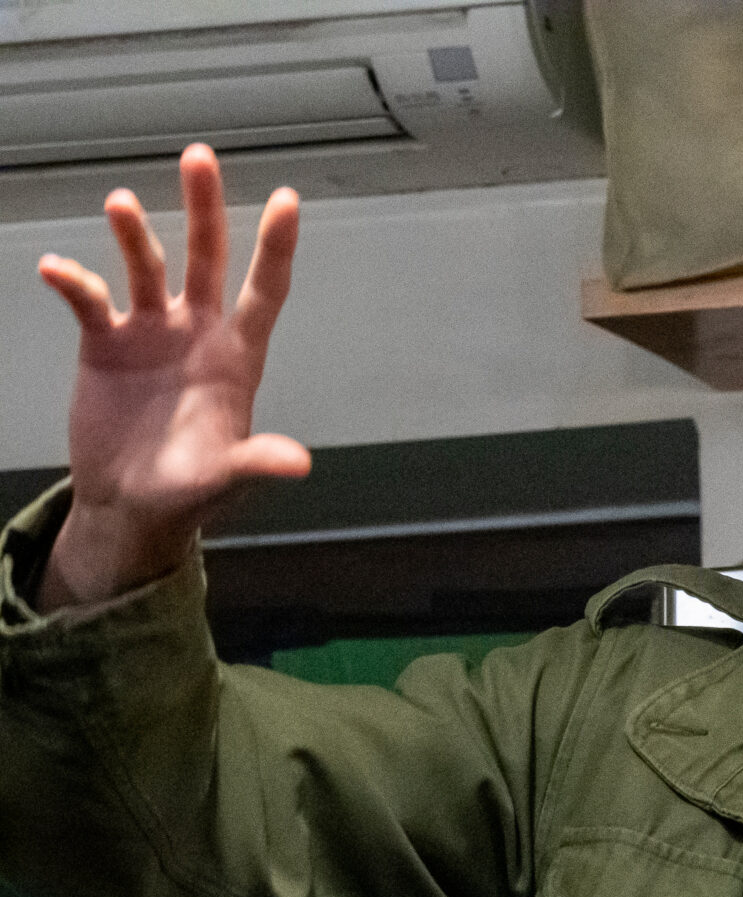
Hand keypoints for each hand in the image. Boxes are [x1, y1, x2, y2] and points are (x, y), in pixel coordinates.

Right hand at [35, 144, 307, 610]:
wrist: (131, 504)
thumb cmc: (189, 491)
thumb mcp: (225, 479)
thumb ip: (256, 464)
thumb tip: (298, 463)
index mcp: (236, 357)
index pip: (265, 291)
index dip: (276, 247)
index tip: (289, 200)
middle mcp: (195, 333)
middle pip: (206, 257)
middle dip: (205, 208)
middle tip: (199, 157)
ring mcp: (149, 334)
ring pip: (146, 267)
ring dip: (135, 234)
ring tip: (122, 203)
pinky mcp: (104, 345)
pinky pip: (88, 301)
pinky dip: (73, 281)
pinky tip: (55, 269)